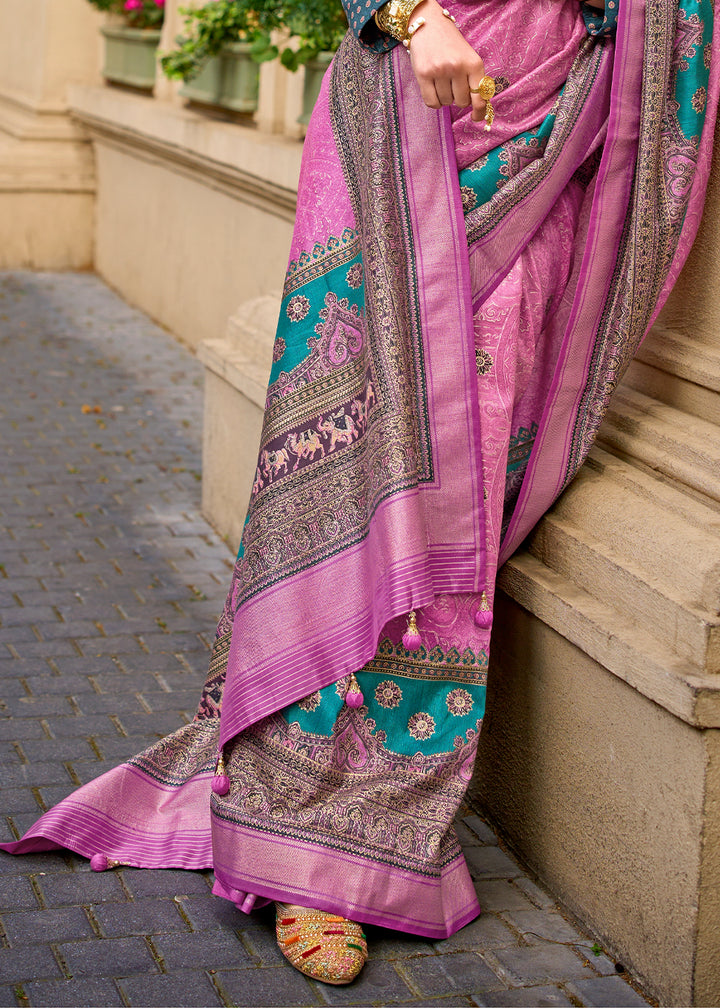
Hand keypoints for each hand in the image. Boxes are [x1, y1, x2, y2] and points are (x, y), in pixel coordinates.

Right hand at [405, 0, 489, 122]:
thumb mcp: (468, 58)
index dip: (479, 111)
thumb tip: (477, 108)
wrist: (429, 25)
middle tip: (453, 84)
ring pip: (446, 102)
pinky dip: (434, 101)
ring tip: (441, 81)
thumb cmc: (451, 45)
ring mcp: (440, 71)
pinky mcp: (424, 74)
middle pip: (461, 102)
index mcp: (474, 63)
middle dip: (458, 98)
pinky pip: (432, 103)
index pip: (480, 96)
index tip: (475, 118)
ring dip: (444, 97)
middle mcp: (458, 66)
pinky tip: (433, 89)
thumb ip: (474, 80)